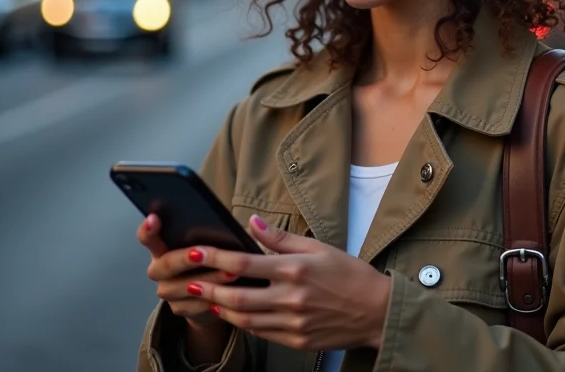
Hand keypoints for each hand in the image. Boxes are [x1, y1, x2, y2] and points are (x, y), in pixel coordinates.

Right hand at [137, 213, 238, 330]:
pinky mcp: (179, 308)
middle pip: (165, 264)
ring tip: (231, 274)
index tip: (154, 219)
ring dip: (208, 280)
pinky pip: (192, 306)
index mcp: (164, 247)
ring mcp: (168, 290)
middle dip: (185, 259)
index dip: (148, 229)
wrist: (215, 291)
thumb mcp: (214, 241)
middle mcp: (160, 269)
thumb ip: (212, 232)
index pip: (148, 237)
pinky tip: (227, 294)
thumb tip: (227, 224)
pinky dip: (211, 300)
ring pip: (181, 287)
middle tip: (202, 254)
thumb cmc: (214, 257)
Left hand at [186, 215, 391, 351]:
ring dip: (221, 308)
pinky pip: (260, 333)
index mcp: (295, 270)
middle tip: (189, 282)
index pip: (243, 263)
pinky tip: (234, 313)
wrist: (375, 311)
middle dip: (208, 289)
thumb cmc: (349, 273)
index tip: (196, 252)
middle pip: (236, 296)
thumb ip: (280, 238)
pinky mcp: (295, 341)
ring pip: (244, 319)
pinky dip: (243, 323)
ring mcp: (292, 324)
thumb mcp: (317, 247)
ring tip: (206, 298)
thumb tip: (252, 222)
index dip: (215, 257)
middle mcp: (290, 298)